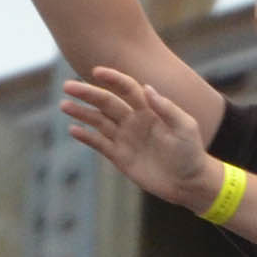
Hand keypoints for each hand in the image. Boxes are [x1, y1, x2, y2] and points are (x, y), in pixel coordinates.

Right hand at [62, 68, 223, 209]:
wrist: (188, 183)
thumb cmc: (191, 153)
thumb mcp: (185, 127)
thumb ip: (167, 109)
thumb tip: (147, 88)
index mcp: (149, 110)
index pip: (127, 88)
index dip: (113, 79)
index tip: (96, 72)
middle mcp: (134, 120)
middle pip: (107, 102)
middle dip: (88, 93)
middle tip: (68, 86)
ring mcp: (125, 138)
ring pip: (99, 121)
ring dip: (82, 113)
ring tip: (64, 105)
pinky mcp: (120, 157)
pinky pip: (100, 144)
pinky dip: (86, 137)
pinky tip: (73, 130)